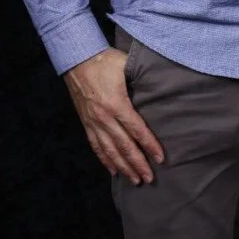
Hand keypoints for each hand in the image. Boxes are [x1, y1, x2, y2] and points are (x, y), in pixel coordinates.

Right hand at [63, 48, 163, 184]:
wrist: (76, 59)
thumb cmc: (104, 60)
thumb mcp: (126, 65)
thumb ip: (142, 77)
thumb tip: (162, 83)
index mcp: (116, 104)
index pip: (136, 130)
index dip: (149, 145)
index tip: (161, 159)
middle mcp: (104, 117)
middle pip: (124, 146)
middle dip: (137, 164)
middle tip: (149, 179)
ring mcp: (93, 122)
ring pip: (109, 150)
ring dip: (122, 167)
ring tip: (134, 180)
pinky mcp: (86, 122)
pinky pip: (95, 145)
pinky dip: (104, 159)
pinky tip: (113, 169)